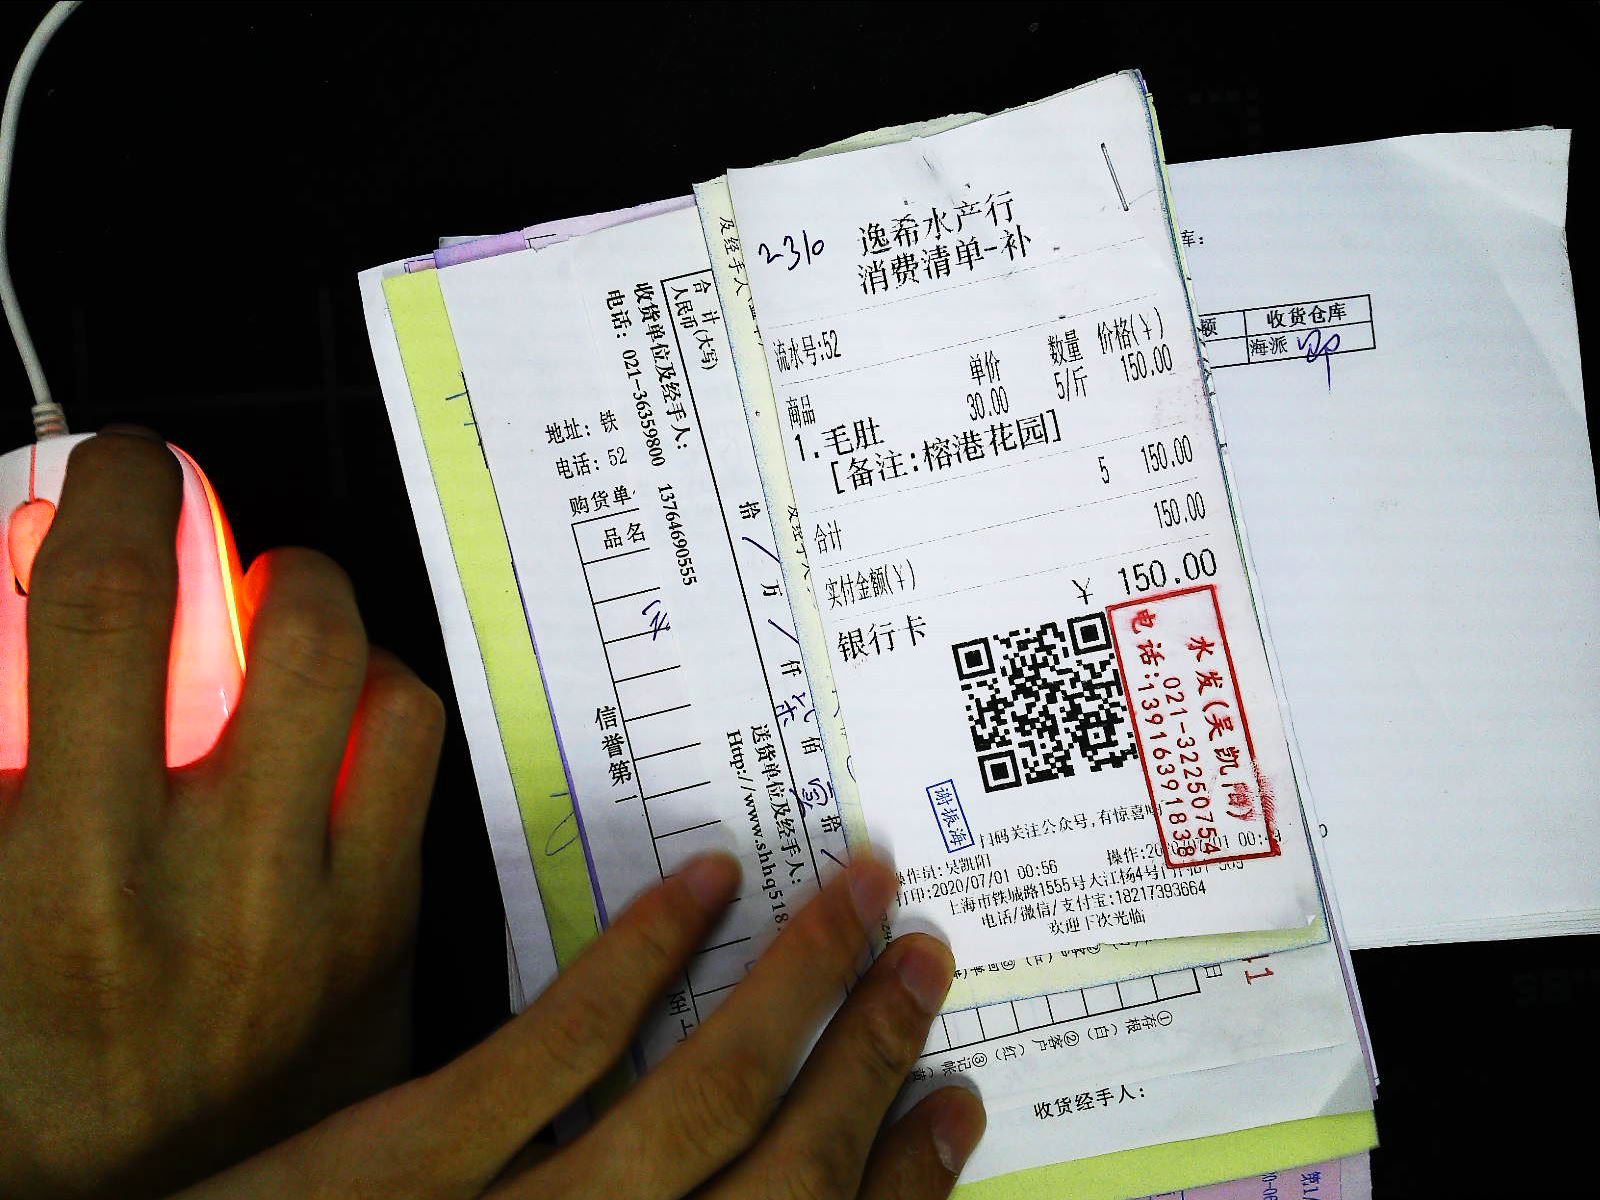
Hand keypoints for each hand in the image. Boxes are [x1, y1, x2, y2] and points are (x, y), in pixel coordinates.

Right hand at [0, 430, 444, 1197]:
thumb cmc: (23, 1072)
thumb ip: (4, 747)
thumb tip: (29, 593)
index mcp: (56, 861)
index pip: (106, 608)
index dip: (125, 494)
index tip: (130, 465)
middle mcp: (205, 876)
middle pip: (290, 625)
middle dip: (261, 552)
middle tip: (224, 557)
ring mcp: (315, 909)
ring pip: (378, 686)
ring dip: (334, 630)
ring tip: (285, 643)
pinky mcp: (382, 941)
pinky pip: (416, 769)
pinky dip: (380, 715)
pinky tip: (333, 733)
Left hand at [174, 852, 985, 1199]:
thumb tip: (710, 1177)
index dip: (898, 1180)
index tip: (953, 1101)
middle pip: (778, 1176)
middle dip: (869, 1062)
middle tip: (928, 955)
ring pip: (694, 1100)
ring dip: (794, 990)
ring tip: (859, 898)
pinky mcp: (398, 1165)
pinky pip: (553, 1046)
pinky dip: (643, 962)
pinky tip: (705, 887)